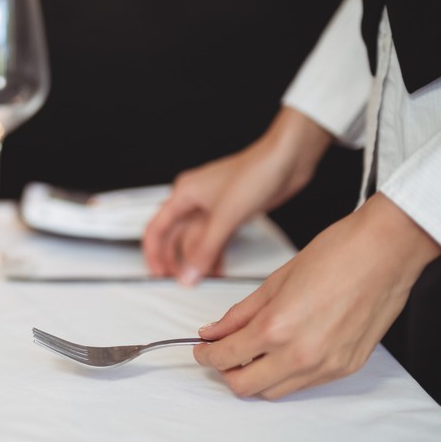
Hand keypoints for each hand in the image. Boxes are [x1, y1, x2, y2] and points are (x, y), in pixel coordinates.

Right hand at [142, 107, 331, 282]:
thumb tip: (188, 275)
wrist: (286, 160)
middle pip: (174, 235)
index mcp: (184, 194)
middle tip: (178, 281)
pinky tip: (219, 268)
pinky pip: (215, 238)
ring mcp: (213, 206)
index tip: (157, 275)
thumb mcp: (225, 218)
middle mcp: (194, 199)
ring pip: (196, 238)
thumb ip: (205, 250)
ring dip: (197, 259)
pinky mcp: (230, 212)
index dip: (154, 254)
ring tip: (200, 279)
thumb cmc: (254, 173)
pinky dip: (215, 253)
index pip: (157, 229)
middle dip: (175, 260)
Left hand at [191, 193, 440, 398]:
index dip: (206, 354)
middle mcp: (301, 355)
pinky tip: (284, 351)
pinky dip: (286, 374)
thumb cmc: (335, 255)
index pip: (226, 357)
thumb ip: (241, 313)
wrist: (386, 252)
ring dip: (256, 377)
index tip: (202, 347)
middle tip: (222, 353)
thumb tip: (213, 331)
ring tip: (252, 352)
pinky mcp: (346, 368)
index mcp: (277, 328)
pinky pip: (305, 384)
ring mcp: (326, 366)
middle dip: (226, 372)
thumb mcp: (275, 281)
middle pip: (245, 386)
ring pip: (275, 392)